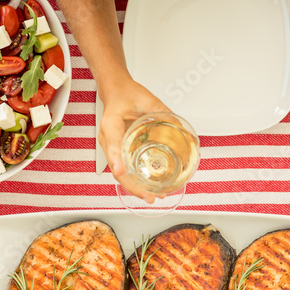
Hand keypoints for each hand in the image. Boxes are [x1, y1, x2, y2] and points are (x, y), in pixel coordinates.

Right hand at [98, 79, 171, 202]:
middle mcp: (109, 139)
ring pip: (121, 173)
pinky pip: (125, 169)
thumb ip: (163, 112)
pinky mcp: (119, 152)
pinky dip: (135, 181)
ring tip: (151, 196)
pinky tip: (148, 187)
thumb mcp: (146, 99)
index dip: (116, 159)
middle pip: (117, 168)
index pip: (112, 144)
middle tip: (148, 196)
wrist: (117, 92)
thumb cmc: (126, 95)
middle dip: (132, 185)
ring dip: (135, 187)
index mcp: (111, 124)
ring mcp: (113, 148)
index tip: (121, 170)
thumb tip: (180, 127)